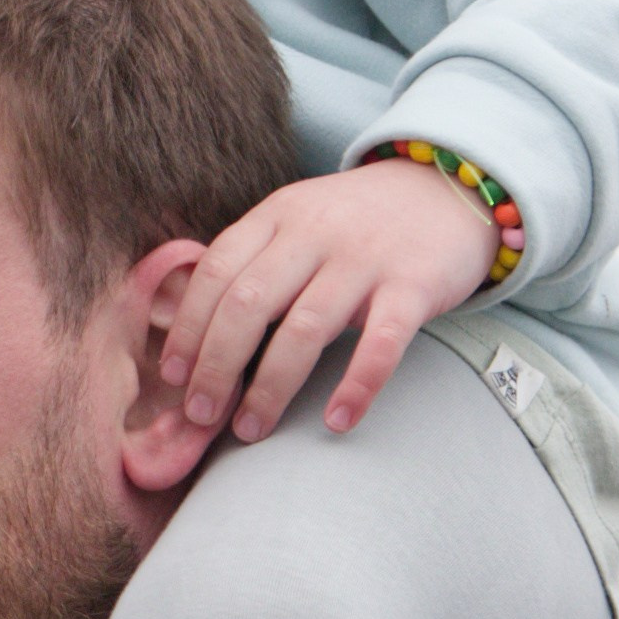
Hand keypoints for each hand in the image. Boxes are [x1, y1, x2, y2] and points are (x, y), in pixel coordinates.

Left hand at [155, 162, 496, 445]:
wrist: (447, 188)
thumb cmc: (357, 221)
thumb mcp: (298, 219)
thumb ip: (253, 259)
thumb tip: (190, 327)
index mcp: (278, 214)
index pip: (216, 271)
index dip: (188, 326)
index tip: (172, 376)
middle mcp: (315, 232)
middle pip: (249, 303)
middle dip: (215, 365)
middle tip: (199, 415)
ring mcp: (366, 258)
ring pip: (305, 328)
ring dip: (270, 387)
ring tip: (250, 429)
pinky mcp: (414, 284)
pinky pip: (382, 343)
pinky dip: (357, 385)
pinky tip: (338, 421)